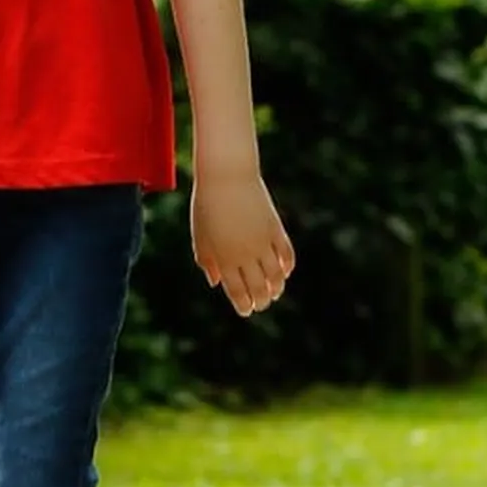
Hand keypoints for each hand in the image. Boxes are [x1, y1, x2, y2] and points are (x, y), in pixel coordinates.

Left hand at [191, 171, 294, 316]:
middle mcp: (244, 254)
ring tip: (274, 293)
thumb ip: (206, 260)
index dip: (243, 305)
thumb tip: (215, 282)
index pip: (236, 291)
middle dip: (260, 301)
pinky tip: (284, 272)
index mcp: (223, 258)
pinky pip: (286, 254)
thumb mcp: (200, 234)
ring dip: (276, 288)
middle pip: (258, 287)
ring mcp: (262, 242)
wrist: (226, 175)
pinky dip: (287, 267)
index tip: (246, 311)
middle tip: (261, 306)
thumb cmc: (207, 204)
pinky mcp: (275, 228)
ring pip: (275, 275)